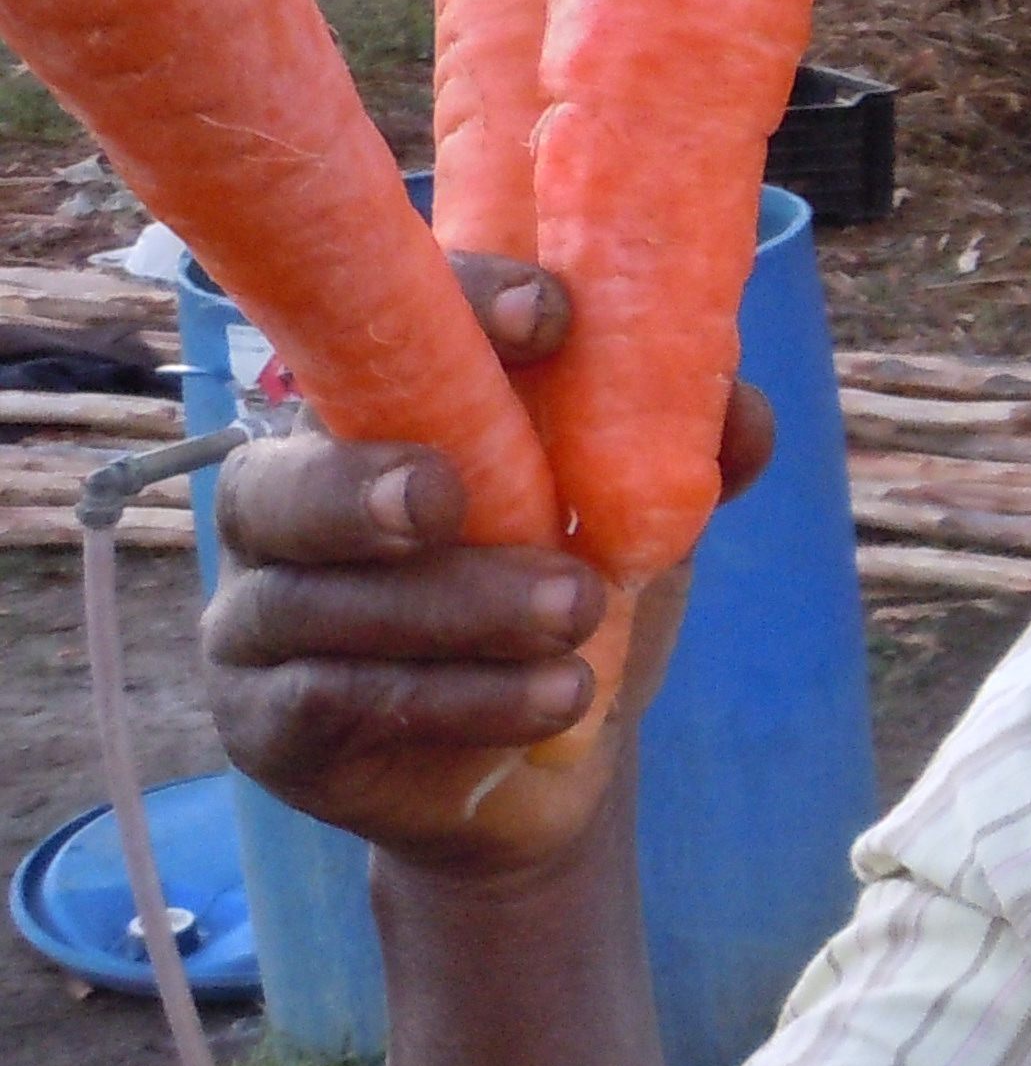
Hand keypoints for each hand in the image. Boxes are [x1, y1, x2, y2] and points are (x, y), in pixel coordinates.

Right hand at [203, 256, 772, 879]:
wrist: (541, 760)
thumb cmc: (572, 591)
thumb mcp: (640, 511)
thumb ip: (684, 450)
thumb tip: (737, 409)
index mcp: (367, 413)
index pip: (383, 330)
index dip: (456, 305)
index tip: (548, 321)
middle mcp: (284, 498)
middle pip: (288, 477)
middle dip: (369, 483)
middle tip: (450, 499)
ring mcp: (257, 613)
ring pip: (321, 601)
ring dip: (458, 607)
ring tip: (575, 616)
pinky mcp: (264, 721)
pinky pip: (338, 701)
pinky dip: (459, 699)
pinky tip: (550, 698)